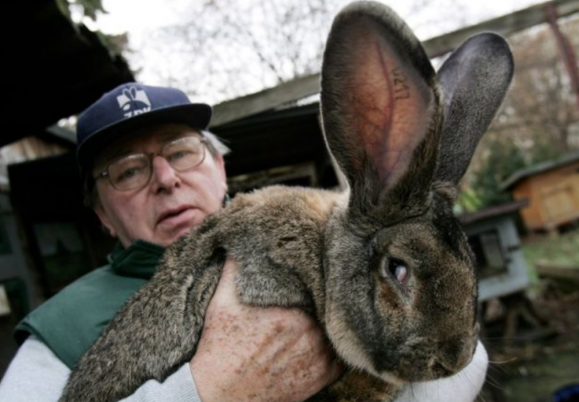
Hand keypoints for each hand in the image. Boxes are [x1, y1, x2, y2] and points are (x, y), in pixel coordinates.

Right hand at [190, 257, 341, 401]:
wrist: (221, 393)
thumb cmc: (220, 347)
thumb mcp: (221, 302)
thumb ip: (234, 269)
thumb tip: (240, 242)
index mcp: (290, 310)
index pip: (315, 284)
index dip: (315, 277)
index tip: (311, 274)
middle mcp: (309, 333)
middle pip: (326, 305)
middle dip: (321, 299)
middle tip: (315, 295)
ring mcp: (319, 356)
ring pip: (335, 327)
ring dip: (330, 321)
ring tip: (321, 314)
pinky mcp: (323, 376)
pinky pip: (342, 354)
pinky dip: (336, 346)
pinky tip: (324, 339)